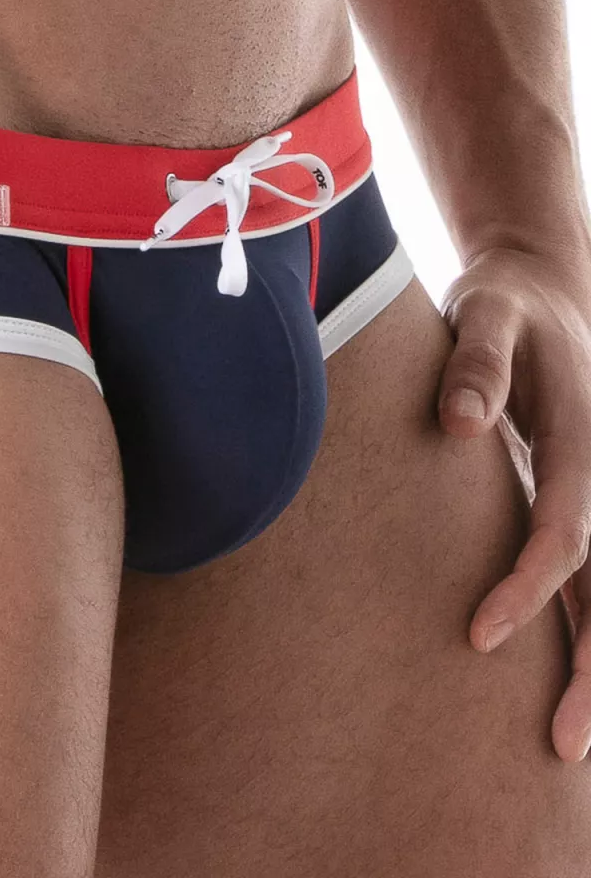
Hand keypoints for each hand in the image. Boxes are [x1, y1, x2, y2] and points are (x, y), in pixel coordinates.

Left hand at [437, 240, 590, 762]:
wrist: (545, 290)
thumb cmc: (505, 307)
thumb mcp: (486, 314)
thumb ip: (475, 363)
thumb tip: (458, 425)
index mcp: (583, 435)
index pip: (566, 528)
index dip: (530, 586)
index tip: (481, 636)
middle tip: (562, 744)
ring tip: (572, 744)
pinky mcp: (584, 496)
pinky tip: (574, 682)